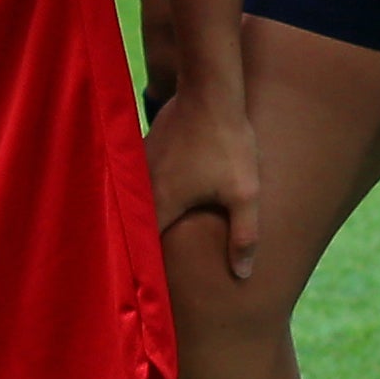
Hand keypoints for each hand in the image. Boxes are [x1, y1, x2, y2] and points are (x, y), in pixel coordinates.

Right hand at [142, 86, 259, 282]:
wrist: (211, 90)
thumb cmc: (228, 144)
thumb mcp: (244, 193)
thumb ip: (243, 236)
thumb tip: (242, 273)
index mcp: (161, 202)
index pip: (145, 246)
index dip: (147, 267)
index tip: (146, 287)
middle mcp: (142, 185)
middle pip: (135, 224)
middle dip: (140, 245)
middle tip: (145, 267)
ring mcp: (140, 163)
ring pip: (135, 200)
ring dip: (141, 217)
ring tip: (147, 238)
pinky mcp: (145, 148)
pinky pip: (139, 180)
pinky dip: (145, 194)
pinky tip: (155, 200)